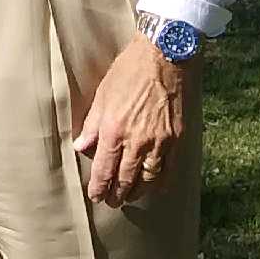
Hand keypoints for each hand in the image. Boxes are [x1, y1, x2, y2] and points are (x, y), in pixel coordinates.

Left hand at [71, 34, 193, 208]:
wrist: (165, 55)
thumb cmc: (130, 70)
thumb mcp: (103, 94)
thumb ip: (92, 124)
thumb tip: (81, 147)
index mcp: (114, 129)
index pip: (104, 169)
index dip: (99, 187)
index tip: (96, 196)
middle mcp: (137, 141)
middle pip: (125, 179)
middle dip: (116, 194)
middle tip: (111, 202)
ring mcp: (160, 141)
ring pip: (148, 179)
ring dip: (137, 192)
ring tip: (129, 197)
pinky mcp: (178, 138)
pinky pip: (169, 169)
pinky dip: (160, 182)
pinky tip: (155, 186)